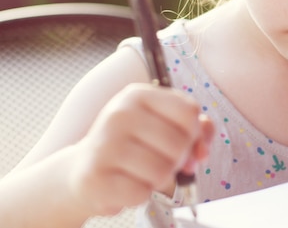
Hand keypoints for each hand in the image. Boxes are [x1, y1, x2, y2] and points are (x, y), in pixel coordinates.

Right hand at [66, 84, 213, 215]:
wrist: (84, 169)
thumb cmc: (134, 145)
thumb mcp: (164, 125)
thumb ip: (197, 129)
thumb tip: (202, 150)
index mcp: (138, 95)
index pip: (188, 112)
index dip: (195, 133)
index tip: (184, 142)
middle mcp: (119, 114)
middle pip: (179, 143)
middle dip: (178, 159)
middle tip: (160, 160)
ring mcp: (104, 144)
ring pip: (162, 171)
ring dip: (159, 179)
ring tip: (141, 172)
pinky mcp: (95, 177)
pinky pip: (141, 193)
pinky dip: (140, 194)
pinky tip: (126, 183)